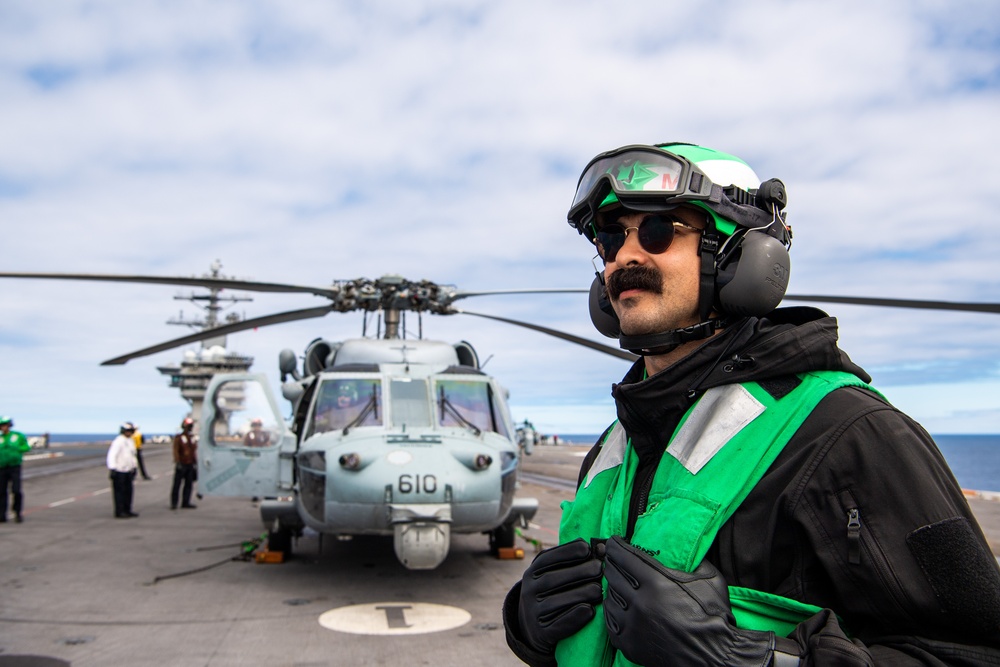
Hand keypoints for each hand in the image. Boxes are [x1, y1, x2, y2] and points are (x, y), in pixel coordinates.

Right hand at [518, 538, 604, 653]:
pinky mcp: (541, 632)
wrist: (533, 628)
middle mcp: (528, 591)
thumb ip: (570, 562)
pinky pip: (558, 625)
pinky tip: (590, 610)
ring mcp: (532, 612)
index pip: (547, 559)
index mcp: (532, 573)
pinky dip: (575, 617)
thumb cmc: (552, 594)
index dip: (567, 552)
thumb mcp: (552, 575)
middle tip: (599, 568)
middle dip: (578, 572)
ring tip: (599, 589)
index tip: (587, 548)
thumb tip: (600, 547)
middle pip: (552, 579)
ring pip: (556, 601)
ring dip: (580, 593)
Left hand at [603, 535, 775, 666]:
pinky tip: (619, 606)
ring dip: (612, 588)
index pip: (622, 556)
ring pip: (609, 598)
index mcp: (655, 582)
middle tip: (615, 560)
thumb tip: (685, 547)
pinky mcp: (629, 644)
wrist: (714, 655)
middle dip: (612, 564)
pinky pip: (610, 621)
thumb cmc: (713, 616)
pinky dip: (613, 611)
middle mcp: (639, 602)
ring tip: (619, 584)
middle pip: (612, 575)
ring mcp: (632, 625)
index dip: (615, 546)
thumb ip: (693, 560)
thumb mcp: (708, 578)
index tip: (613, 542)